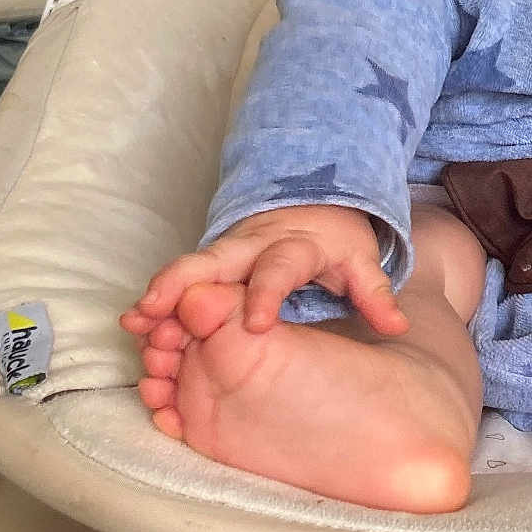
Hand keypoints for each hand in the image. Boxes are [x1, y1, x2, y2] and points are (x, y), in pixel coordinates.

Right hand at [128, 204, 406, 334]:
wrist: (310, 204)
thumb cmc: (334, 241)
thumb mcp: (360, 259)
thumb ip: (374, 292)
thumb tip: (397, 327)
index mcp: (293, 245)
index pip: (278, 269)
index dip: (266, 295)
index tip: (256, 325)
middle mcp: (252, 246)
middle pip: (215, 260)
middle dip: (185, 284)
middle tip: (158, 311)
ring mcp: (225, 254)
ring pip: (188, 272)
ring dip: (161, 296)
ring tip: (135, 324)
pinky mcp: (209, 266)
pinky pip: (178, 283)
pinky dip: (156, 302)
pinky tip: (134, 325)